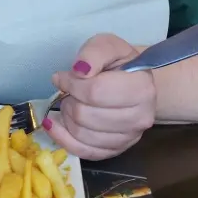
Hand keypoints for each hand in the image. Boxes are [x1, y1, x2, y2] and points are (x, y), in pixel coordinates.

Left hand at [42, 34, 155, 159]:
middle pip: (85, 115)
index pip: (95, 92)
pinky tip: (55, 125)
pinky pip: (84, 152)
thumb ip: (93, 53)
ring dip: (66, 117)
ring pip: (82, 134)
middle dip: (69, 101)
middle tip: (69, 91)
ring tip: (69, 103)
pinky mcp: (116, 151)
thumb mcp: (106, 45)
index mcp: (142, 88)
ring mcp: (129, 138)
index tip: (61, 77)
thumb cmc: (117, 63)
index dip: (71, 84)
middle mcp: (140, 118)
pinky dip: (64, 139)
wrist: (130, 82)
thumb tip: (79, 71)